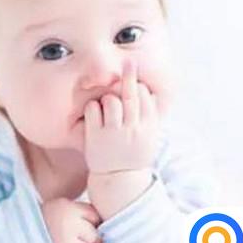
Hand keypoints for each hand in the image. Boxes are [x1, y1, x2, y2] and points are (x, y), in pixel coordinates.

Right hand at [41, 197, 102, 242]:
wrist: (19, 231)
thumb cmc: (48, 219)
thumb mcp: (64, 206)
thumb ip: (84, 211)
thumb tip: (107, 225)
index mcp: (69, 208)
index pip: (96, 218)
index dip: (90, 222)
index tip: (79, 223)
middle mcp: (68, 225)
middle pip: (95, 237)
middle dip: (87, 239)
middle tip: (71, 236)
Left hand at [83, 59, 159, 173]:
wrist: (119, 180)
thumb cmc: (134, 154)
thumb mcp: (150, 136)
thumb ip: (148, 116)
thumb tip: (147, 92)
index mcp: (148, 128)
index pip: (146, 98)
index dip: (139, 88)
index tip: (135, 84)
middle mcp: (132, 129)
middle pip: (131, 94)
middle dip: (130, 75)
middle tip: (129, 62)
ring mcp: (113, 132)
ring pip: (110, 100)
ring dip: (107, 99)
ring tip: (107, 110)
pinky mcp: (95, 136)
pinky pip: (93, 109)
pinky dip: (92, 108)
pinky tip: (95, 114)